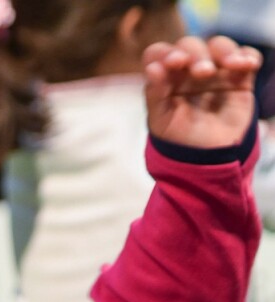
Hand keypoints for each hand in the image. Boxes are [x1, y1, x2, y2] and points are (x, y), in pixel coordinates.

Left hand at [144, 36, 261, 148]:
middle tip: (203, 72)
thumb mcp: (160, 120)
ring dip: (223, 51)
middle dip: (196, 54)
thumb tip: (152, 68)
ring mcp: (214, 72)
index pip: (159, 53)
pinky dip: (248, 56)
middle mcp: (187, 70)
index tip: (175, 62)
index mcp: (164, 77)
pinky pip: (246, 57)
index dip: (165, 53)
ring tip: (231, 65)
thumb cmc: (179, 138)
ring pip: (218, 46)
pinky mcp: (239, 78)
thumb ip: (155, 94)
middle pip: (190, 45)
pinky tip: (247, 65)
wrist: (208, 157)